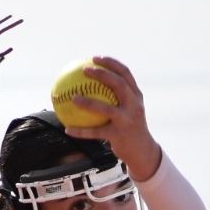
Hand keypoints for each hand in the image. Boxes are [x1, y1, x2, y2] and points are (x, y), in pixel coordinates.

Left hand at [62, 57, 162, 182]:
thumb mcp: (130, 109)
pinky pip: (96, 133)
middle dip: (102, 74)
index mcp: (136, 96)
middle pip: (118, 84)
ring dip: (88, 102)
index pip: (125, 73)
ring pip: (106, 108)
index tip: (95, 58)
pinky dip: (81, 132)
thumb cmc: (130, 127)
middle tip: (84, 70)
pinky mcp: (118, 135)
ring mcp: (126, 120)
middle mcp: (133, 105)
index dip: (111, 63)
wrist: (142, 151)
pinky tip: (68, 129)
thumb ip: (119, 96)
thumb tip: (95, 83)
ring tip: (73, 97)